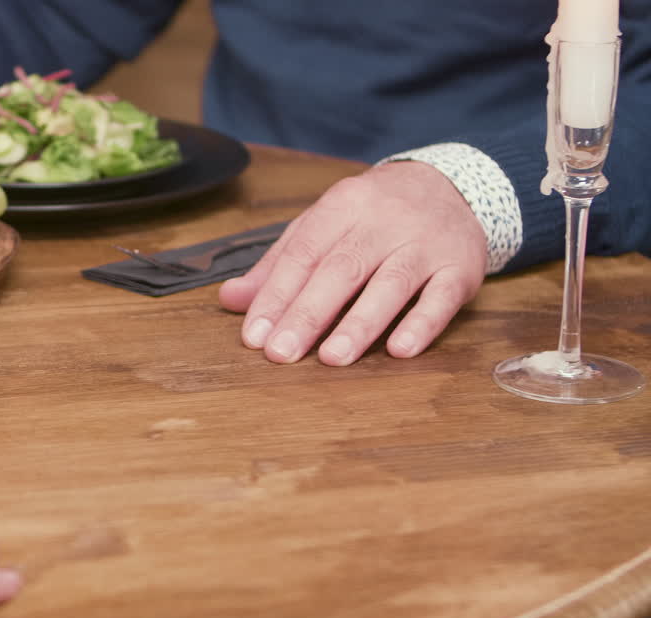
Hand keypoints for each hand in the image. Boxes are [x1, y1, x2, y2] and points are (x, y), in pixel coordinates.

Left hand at [218, 161, 487, 364]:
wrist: (452, 186)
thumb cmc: (372, 216)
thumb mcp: (322, 226)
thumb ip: (278, 265)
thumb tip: (229, 300)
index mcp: (342, 206)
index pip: (303, 253)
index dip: (276, 295)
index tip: (254, 336)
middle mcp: (384, 221)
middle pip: (341, 269)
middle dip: (308, 314)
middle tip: (281, 353)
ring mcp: (425, 243)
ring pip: (391, 283)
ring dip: (360, 323)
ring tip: (332, 358)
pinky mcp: (461, 267)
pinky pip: (442, 297)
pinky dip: (422, 324)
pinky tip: (400, 350)